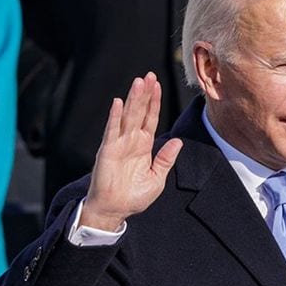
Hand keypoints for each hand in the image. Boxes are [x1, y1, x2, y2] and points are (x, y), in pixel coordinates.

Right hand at [80, 72, 183, 230]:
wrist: (115, 210)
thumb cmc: (134, 196)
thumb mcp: (157, 178)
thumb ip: (166, 159)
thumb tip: (177, 141)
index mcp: (143, 146)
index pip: (150, 119)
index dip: (154, 102)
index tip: (158, 85)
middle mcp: (131, 142)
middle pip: (140, 112)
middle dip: (145, 94)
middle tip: (150, 75)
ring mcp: (118, 145)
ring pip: (128, 117)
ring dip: (133, 99)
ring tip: (138, 82)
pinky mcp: (107, 152)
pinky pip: (112, 131)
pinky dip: (115, 117)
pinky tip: (119, 103)